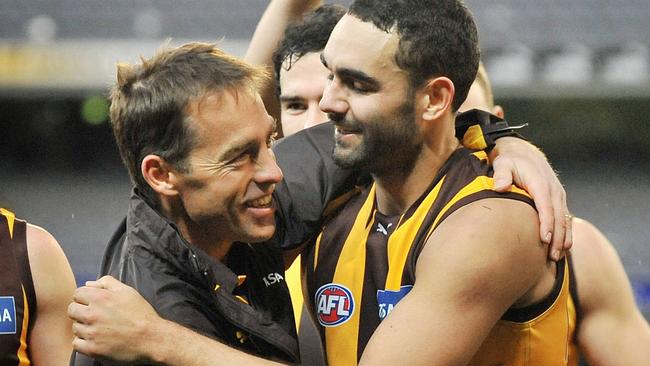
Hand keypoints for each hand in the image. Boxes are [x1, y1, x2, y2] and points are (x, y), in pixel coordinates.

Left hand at [68, 276, 163, 363]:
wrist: (150, 338)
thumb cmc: (141, 313)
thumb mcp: (127, 291)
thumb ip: (107, 282)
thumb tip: (88, 284)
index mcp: (100, 297)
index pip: (77, 294)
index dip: (84, 297)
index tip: (92, 303)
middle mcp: (92, 314)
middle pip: (71, 310)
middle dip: (80, 311)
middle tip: (94, 316)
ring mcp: (91, 332)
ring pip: (74, 327)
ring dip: (83, 327)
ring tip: (98, 328)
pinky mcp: (92, 349)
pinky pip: (76, 344)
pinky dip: (83, 342)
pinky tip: (95, 339)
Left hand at [489, 137, 571, 260]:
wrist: (523, 153)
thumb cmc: (510, 161)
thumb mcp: (502, 164)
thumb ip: (501, 175)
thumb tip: (500, 187)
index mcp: (540, 183)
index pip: (545, 206)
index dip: (546, 223)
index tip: (545, 239)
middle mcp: (553, 190)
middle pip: (558, 217)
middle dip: (557, 238)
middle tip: (552, 257)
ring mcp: (558, 195)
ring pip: (565, 220)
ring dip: (563, 239)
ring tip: (558, 258)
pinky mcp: (558, 200)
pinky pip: (565, 219)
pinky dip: (566, 233)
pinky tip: (563, 248)